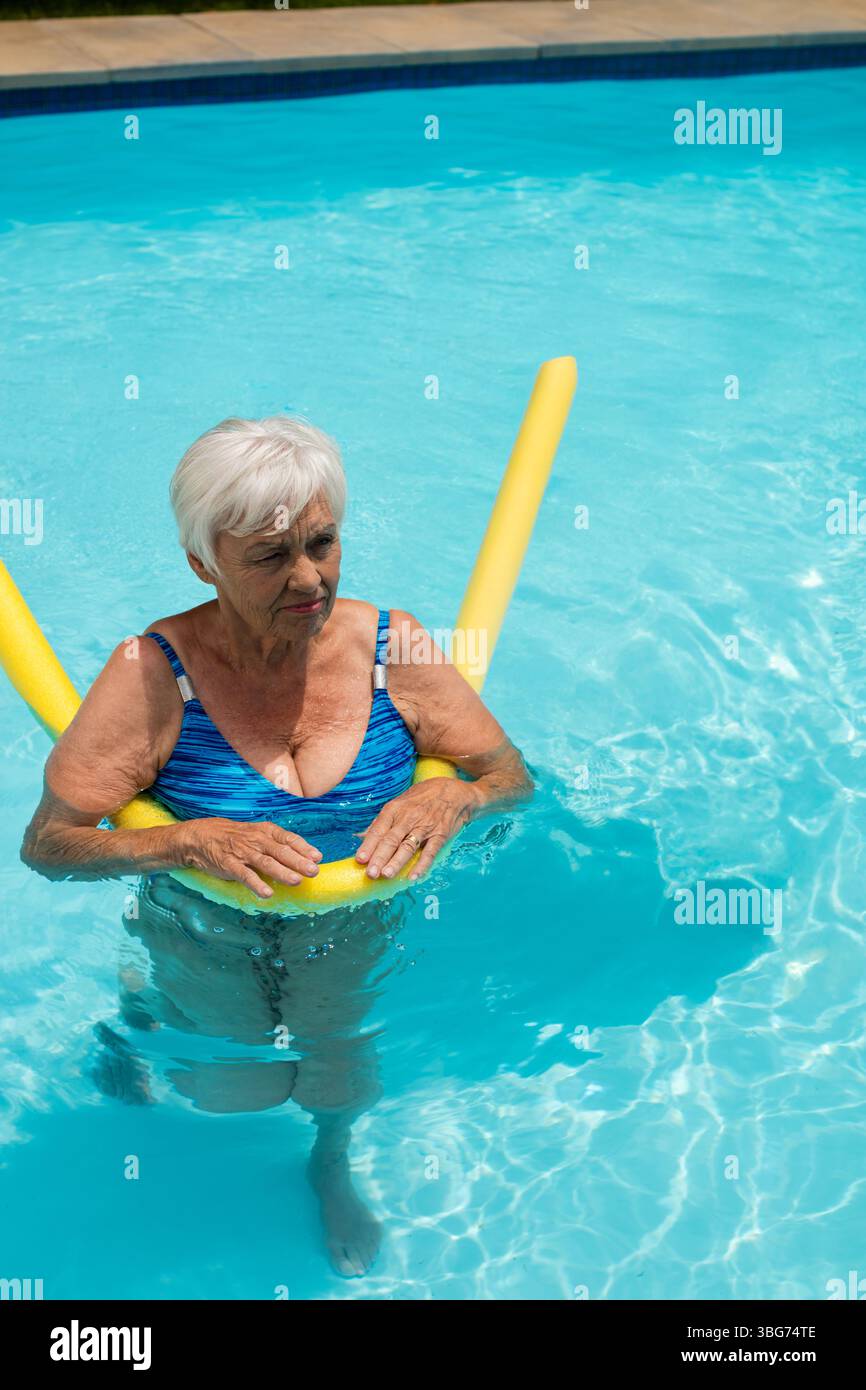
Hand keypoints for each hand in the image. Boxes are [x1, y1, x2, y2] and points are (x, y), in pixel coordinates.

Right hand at [172, 818, 321, 898]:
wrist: (202, 836)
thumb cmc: (236, 837)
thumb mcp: (257, 834)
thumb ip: (277, 845)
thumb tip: (303, 858)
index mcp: (265, 831)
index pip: (288, 838)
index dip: (303, 847)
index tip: (318, 857)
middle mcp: (256, 840)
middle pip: (281, 851)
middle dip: (299, 861)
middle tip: (314, 871)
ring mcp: (243, 852)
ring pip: (266, 863)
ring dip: (282, 872)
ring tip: (296, 881)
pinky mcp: (229, 864)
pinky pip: (245, 875)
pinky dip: (256, 884)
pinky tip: (267, 894)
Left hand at [355, 778, 477, 882]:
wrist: (454, 791)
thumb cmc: (422, 798)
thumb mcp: (399, 803)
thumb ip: (380, 822)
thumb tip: (360, 836)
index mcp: (395, 809)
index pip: (378, 829)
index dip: (369, 845)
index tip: (359, 860)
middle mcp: (408, 817)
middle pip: (391, 839)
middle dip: (380, 857)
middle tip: (370, 873)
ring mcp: (425, 827)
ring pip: (408, 846)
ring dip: (397, 861)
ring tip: (386, 875)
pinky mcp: (440, 835)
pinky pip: (430, 851)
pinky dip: (422, 864)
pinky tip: (414, 876)